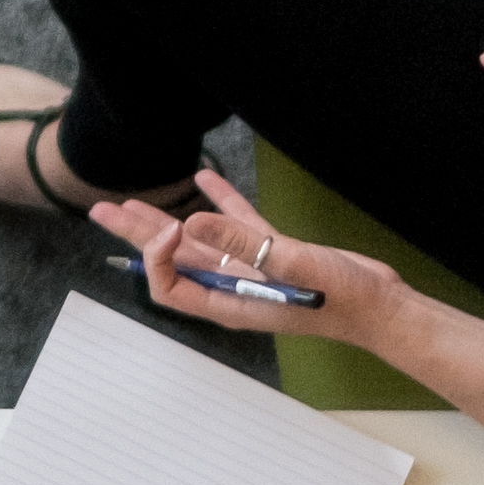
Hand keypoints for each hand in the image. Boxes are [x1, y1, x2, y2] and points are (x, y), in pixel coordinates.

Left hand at [89, 169, 398, 346]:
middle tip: (101, 210)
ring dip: (166, 220)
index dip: (160, 255)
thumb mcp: (290, 267)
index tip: (175, 226)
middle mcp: (232, 287)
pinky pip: (238, 225)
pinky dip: (220, 201)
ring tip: (133, 200)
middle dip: (136, 235)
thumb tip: (193, 223)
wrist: (382, 305)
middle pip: (171, 261)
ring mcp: (252, 269)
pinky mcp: (275, 253)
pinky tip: (203, 179)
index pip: (171, 283)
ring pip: (198, 241)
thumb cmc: (340, 299)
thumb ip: (242, 245)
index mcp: (228, 302)